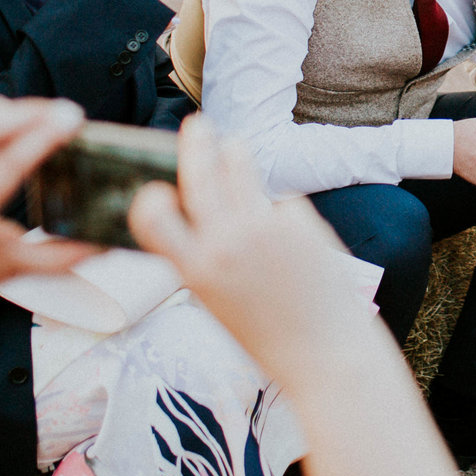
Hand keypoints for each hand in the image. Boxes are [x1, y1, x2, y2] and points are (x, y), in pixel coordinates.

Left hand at [0, 92, 95, 309]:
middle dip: (34, 114)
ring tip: (38, 111)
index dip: (43, 137)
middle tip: (68, 112)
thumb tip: (109, 242)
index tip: (74, 121)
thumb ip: (63, 256)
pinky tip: (7, 111)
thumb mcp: (14, 269)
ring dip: (6, 106)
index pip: (8, 163)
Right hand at [130, 118, 353, 369]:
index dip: (149, 197)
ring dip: (235, 153)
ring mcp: (265, 224)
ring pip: (243, 167)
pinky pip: (279, 200)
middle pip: (202, 171)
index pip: (151, 215)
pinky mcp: (300, 218)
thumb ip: (203, 259)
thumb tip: (197, 216)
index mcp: (196, 269)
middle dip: (196, 142)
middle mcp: (227, 240)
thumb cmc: (268, 336)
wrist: (326, 351)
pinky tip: (289, 235)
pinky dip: (278, 208)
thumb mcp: (216, 302)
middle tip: (197, 125)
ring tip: (234, 147)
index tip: (154, 186)